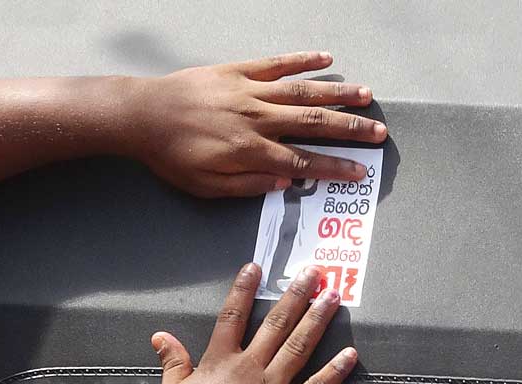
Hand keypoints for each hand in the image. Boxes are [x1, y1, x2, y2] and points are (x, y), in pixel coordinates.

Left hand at [130, 51, 386, 197]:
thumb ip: (247, 185)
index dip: (334, 168)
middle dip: (349, 129)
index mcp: (250, 151)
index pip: (303, 162)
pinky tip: (325, 58)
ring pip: (302, 91)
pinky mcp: (237, 72)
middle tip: (378, 132)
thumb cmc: (172, 156)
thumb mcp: (205, 186)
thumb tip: (285, 182)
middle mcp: (257, 119)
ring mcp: (249, 91)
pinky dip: (302, 60)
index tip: (359, 172)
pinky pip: (276, 64)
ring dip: (337, 92)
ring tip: (366, 94)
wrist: (143, 116)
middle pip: (313, 123)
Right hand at [151, 263, 356, 383]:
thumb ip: (172, 361)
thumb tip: (160, 336)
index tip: (256, 268)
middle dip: (296, 295)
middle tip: (314, 273)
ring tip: (333, 298)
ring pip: (300, 346)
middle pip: (277, 323)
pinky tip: (350, 354)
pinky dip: (335, 371)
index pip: (233, 315)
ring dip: (318, 320)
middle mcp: (251, 367)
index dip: (244, 289)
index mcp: (221, 360)